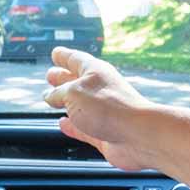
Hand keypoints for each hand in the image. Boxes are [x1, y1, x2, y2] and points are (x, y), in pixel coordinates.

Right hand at [41, 47, 162, 170]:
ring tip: (52, 100)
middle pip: (76, 81)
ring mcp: (103, 113)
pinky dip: (71, 126)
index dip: (63, 56)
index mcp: (95, 72)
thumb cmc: (110, 108)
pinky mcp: (103, 133)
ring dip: (64, 102)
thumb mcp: (73, 93)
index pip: (75, 59)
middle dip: (62, 78)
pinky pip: (82, 128)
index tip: (55, 53)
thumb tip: (50, 96)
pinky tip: (63, 124)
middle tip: (50, 75)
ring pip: (79, 105)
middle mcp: (100, 90)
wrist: (138, 135)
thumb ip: (58, 93)